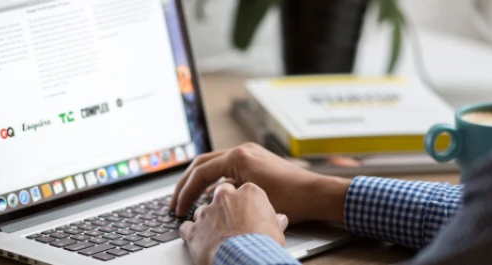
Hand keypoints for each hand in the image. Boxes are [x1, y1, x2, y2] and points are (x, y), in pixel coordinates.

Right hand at [170, 143, 351, 223]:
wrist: (316, 194)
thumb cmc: (290, 199)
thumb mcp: (251, 198)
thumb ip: (225, 195)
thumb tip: (206, 200)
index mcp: (239, 156)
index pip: (200, 172)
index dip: (185, 192)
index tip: (178, 209)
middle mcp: (243, 150)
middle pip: (202, 164)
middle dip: (186, 184)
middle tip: (175, 203)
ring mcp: (250, 153)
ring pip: (214, 165)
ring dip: (199, 182)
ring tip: (189, 201)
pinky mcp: (256, 161)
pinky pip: (227, 169)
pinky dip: (216, 182)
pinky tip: (212, 197)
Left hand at [179, 183, 288, 264]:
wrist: (247, 259)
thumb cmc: (264, 244)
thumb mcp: (276, 229)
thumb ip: (274, 220)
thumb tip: (280, 220)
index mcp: (249, 192)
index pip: (243, 191)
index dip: (243, 204)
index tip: (245, 212)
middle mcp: (226, 197)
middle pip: (220, 195)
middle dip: (223, 207)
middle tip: (230, 222)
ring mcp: (207, 211)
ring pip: (202, 211)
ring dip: (207, 222)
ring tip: (216, 237)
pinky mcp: (194, 229)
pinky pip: (186, 228)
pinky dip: (191, 234)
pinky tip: (199, 242)